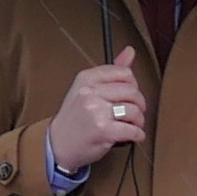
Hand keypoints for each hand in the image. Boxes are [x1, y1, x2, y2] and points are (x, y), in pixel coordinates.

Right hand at [50, 46, 150, 171]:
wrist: (57, 144)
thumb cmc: (74, 117)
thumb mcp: (86, 89)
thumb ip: (110, 72)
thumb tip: (130, 51)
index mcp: (87, 78)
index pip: (124, 73)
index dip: (134, 86)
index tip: (130, 96)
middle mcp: (90, 92)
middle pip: (132, 92)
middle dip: (139, 104)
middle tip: (134, 113)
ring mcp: (96, 111)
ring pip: (134, 110)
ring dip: (139, 121)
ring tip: (132, 125)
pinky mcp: (103, 130)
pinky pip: (133, 130)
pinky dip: (137, 135)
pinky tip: (132, 136)